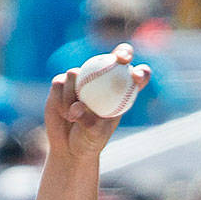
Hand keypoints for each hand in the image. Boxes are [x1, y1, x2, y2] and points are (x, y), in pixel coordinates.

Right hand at [42, 45, 150, 163]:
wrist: (67, 147)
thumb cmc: (88, 142)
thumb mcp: (93, 135)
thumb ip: (88, 121)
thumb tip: (78, 106)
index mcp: (119, 93)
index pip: (136, 77)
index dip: (141, 73)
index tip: (136, 77)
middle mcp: (102, 80)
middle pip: (117, 57)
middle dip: (123, 52)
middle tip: (120, 59)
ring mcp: (82, 79)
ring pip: (76, 73)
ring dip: (72, 94)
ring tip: (72, 117)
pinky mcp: (62, 82)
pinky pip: (60, 83)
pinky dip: (61, 99)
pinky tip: (63, 114)